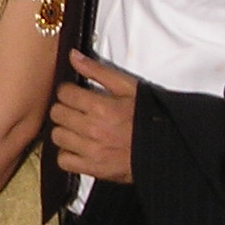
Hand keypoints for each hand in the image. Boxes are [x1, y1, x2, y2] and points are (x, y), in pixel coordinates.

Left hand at [47, 51, 136, 182]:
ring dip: (65, 130)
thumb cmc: (149, 116)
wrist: (167, 147)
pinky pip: (63, 160)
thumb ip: (97, 70)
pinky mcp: (94, 169)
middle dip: (65, 108)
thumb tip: (73, 56)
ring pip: (57, 136)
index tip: (75, 94)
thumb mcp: (128, 87)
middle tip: (77, 110)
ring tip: (78, 128)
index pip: (64, 93)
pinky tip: (78, 147)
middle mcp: (94, 129)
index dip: (68, 91)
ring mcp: (93, 151)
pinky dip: (67, 154)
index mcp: (103, 107)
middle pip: (57, 113)